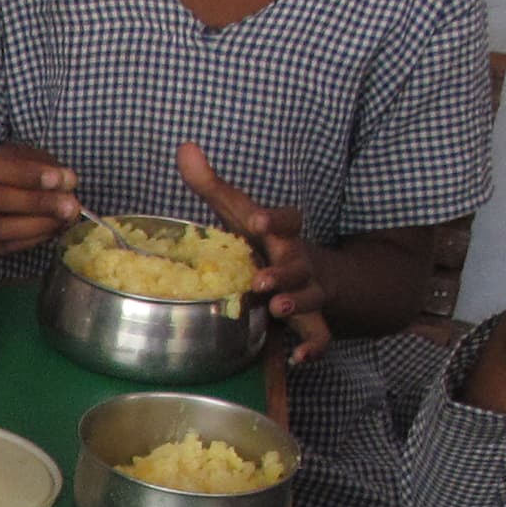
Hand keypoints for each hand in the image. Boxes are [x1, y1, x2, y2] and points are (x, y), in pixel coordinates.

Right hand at [0, 140, 84, 257]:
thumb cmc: (5, 170)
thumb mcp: (20, 156)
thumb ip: (42, 165)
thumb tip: (66, 181)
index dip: (25, 173)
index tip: (58, 178)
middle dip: (38, 202)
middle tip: (70, 205)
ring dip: (38, 225)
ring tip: (65, 219)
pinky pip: (4, 247)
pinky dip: (33, 239)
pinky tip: (53, 230)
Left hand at [177, 143, 334, 363]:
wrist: (308, 269)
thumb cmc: (261, 240)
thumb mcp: (237, 211)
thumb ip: (211, 183)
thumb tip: (184, 147)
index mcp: (281, 233)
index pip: (287, 219)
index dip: (275, 219)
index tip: (258, 220)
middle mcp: (298, 260)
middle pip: (298, 264)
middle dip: (283, 272)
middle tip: (261, 280)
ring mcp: (308, 290)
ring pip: (311, 297)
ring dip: (296, 303)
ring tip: (277, 309)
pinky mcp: (311, 319)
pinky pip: (321, 336)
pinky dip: (313, 348)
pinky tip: (298, 359)